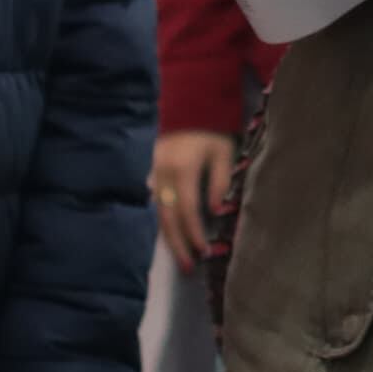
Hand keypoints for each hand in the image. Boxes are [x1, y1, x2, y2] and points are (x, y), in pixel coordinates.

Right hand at [151, 130, 236, 270]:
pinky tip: (166, 235)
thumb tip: (215, 212)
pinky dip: (160, 221)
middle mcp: (162, 174)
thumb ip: (220, 181)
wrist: (188, 104)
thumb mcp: (223, 152)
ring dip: (168, 237)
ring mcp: (152, 173)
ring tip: (180, 257)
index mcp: (182, 170)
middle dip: (178, 244)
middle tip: (188, 267)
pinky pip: (153, 202)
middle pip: (167, 218)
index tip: (204, 252)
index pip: (187, 210)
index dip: (195, 234)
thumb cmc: (211, 129)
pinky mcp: (149, 171)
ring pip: (157, 213)